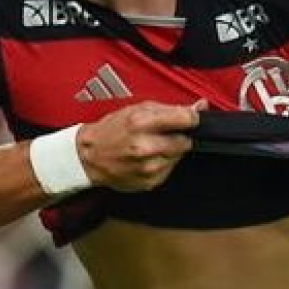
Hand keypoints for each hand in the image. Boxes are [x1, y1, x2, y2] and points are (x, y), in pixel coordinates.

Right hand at [78, 101, 201, 191]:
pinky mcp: (151, 181)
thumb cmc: (111, 131)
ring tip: (151, 146)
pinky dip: (163, 163)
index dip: (191, 118)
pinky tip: (147, 159)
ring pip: (179, 156)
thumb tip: (199, 106)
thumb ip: (169, 108)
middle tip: (162, 135)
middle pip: (185, 141)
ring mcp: (148, 167)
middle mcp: (145, 146)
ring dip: (170, 150)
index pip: (185, 119)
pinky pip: (170, 169)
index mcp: (141, 123)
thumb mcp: (136, 109)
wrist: (89, 157)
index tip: (189, 118)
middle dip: (178, 136)